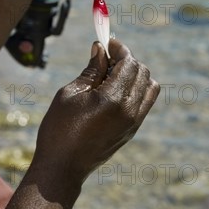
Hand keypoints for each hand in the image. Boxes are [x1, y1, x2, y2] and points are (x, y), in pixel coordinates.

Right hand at [34, 39, 158, 184]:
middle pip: (142, 72)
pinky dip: (136, 88)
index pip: (129, 63)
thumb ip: (91, 70)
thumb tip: (100, 49)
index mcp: (113, 99)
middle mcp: (129, 110)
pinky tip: (114, 88)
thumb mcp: (70, 93)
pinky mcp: (132, 130)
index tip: (107, 42)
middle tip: (106, 56)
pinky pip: (145, 102)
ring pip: (149, 86)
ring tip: (111, 73)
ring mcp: (134, 122)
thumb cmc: (59, 128)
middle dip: (126, 59)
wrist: (63, 166)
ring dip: (134, 73)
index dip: (119, 48)